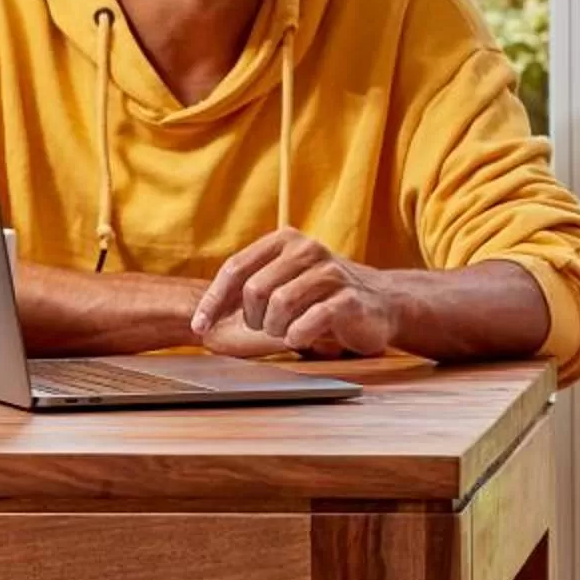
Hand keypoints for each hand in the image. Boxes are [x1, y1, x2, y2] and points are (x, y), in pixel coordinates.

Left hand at [192, 231, 400, 356]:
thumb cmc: (320, 297)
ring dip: (277, 329)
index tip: (200, 327)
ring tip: (288, 332)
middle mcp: (307, 249)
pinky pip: (310, 320)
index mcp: (285, 240)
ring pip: (280, 304)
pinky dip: (298, 335)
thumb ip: (249, 288)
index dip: (213, 301)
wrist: (380, 304)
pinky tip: (300, 339)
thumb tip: (200, 315)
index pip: (236, 268)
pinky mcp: (348, 298)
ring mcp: (330, 272)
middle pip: (254, 290)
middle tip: (269, 329)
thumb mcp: (284, 281)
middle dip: (254, 319)